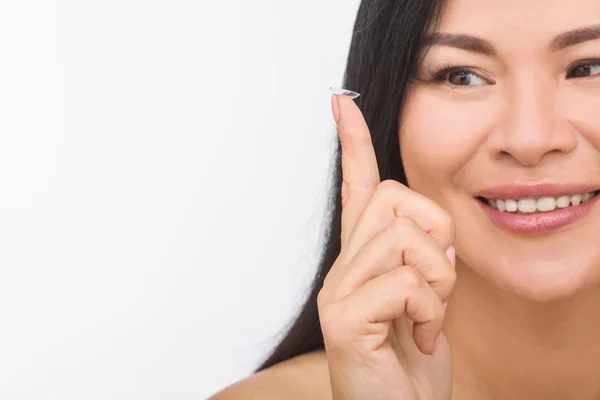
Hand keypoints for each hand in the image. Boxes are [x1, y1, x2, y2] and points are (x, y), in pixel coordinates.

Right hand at [317, 94, 456, 399]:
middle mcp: (341, 268)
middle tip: (436, 285)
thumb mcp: (424, 297)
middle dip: (436, 237)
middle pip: (393, 200)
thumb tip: (428, 228)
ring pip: (404, 238)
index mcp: (362, 259)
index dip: (352, 144)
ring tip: (426, 317)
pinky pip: (404, 281)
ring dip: (438, 281)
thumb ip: (419, 258)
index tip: (342, 103)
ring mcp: (337, 292)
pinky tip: (418, 336)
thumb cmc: (410, 359)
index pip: (355, 188)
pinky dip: (430, 311)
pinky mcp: (344, 318)